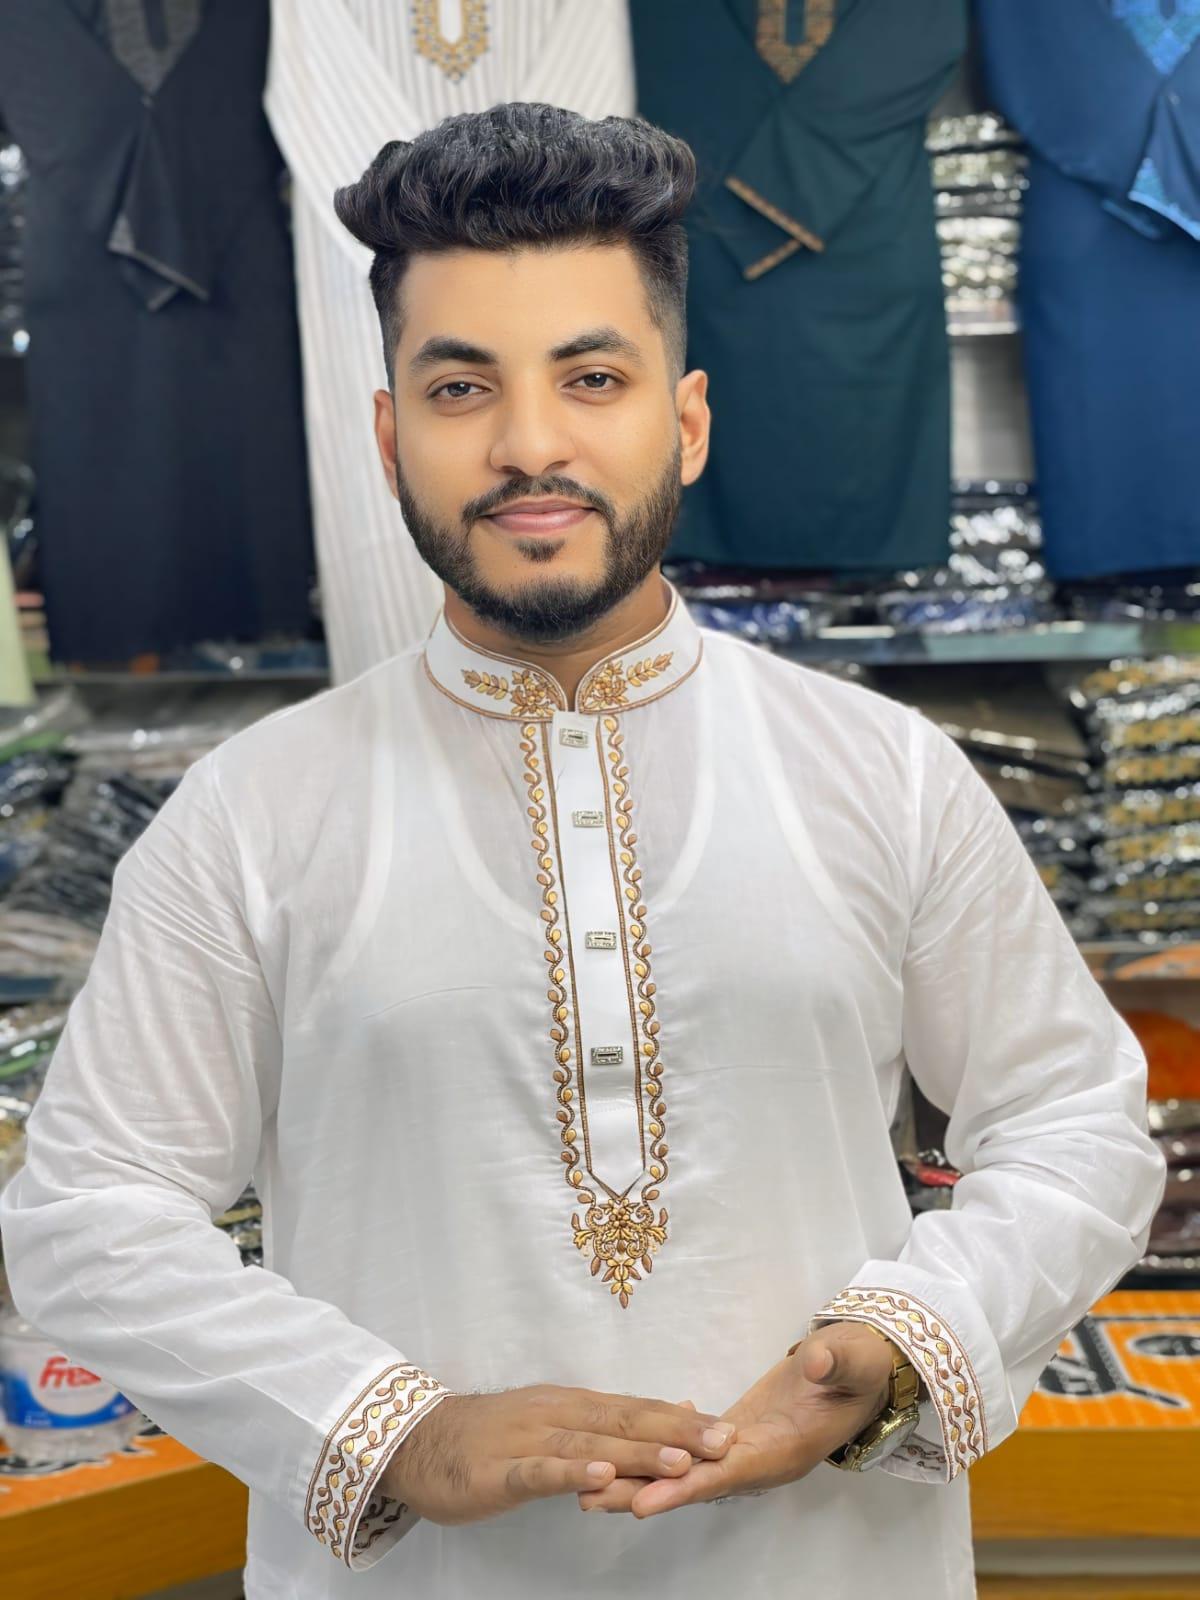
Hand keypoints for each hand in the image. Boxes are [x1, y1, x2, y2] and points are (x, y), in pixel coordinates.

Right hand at [377, 1383, 736, 1525]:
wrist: (418, 1440)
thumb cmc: (493, 1436)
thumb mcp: (556, 1422)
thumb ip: (611, 1424)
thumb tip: (676, 1412)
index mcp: (573, 1405)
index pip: (636, 1410)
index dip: (682, 1419)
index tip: (728, 1428)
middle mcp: (557, 1414)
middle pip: (624, 1421)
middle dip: (677, 1432)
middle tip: (723, 1441)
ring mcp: (527, 1439)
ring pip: (590, 1445)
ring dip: (637, 1452)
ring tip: (680, 1460)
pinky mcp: (498, 1469)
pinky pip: (538, 1471)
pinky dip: (571, 1474)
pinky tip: (598, 1478)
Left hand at [577, 1321, 896, 1516]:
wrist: (867, 1366)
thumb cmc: (862, 1364)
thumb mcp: (855, 1359)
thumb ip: (835, 1363)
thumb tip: (814, 1361)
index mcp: (787, 1449)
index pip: (728, 1473)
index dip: (685, 1487)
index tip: (643, 1502)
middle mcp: (762, 1460)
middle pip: (695, 1482)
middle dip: (644, 1492)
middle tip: (589, 1498)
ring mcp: (749, 1449)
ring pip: (687, 1469)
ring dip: (641, 1475)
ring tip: (588, 1483)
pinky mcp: (739, 1432)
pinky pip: (693, 1448)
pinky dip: (660, 1449)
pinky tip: (629, 1440)